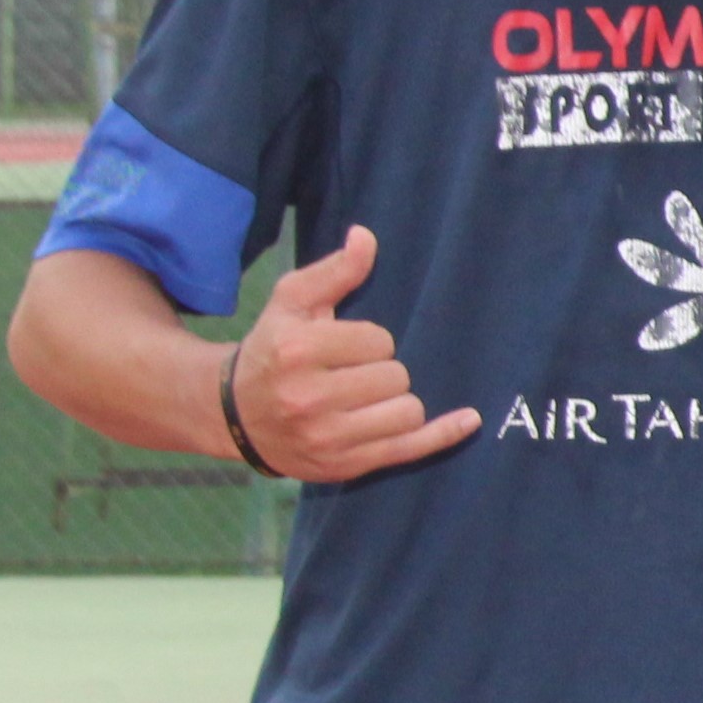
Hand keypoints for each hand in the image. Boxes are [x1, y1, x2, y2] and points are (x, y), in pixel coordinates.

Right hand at [227, 225, 477, 481]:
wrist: (233, 414)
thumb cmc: (272, 350)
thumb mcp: (292, 303)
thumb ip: (334, 271)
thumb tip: (366, 237)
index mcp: (296, 351)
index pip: (378, 341)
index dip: (370, 341)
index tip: (346, 348)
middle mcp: (308, 397)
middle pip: (396, 377)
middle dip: (383, 372)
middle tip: (352, 375)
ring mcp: (326, 437)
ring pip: (407, 412)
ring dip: (397, 402)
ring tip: (365, 399)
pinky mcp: (344, 465)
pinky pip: (411, 450)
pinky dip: (444, 434)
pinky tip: (469, 420)